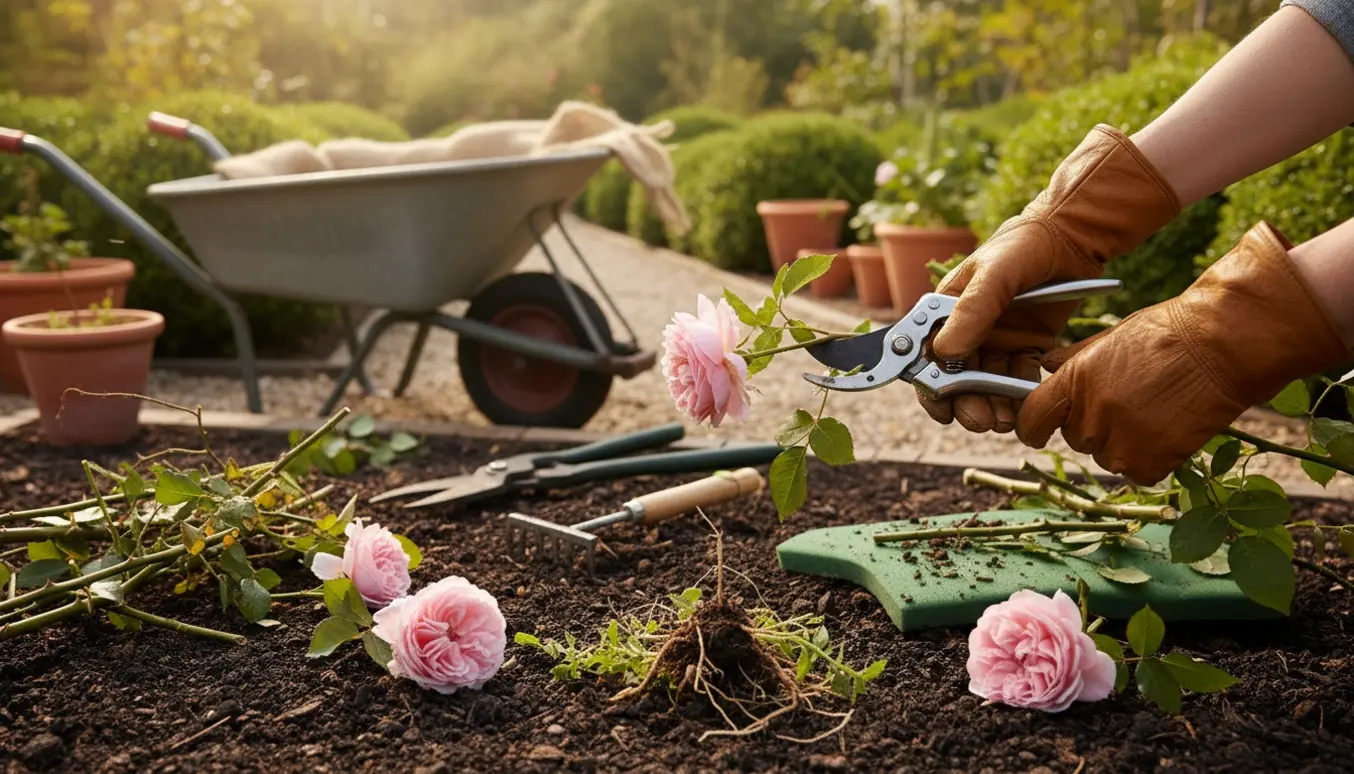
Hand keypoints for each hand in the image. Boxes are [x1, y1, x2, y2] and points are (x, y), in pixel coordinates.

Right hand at [920, 124, 1179, 432]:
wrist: (1074, 238)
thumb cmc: (1024, 246)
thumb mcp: (995, 273)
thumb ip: (970, 311)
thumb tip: (941, 354)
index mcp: (945, 312)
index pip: (925, 356)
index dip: (928, 386)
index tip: (942, 408)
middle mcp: (967, 331)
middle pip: (955, 379)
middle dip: (964, 403)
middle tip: (980, 420)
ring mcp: (997, 342)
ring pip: (985, 385)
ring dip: (991, 405)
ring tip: (1003, 420)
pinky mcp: (1026, 348)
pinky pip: (1017, 380)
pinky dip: (1018, 395)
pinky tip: (1025, 403)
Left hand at [1016, 222, 1350, 484]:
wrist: (1224, 346)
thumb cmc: (1169, 333)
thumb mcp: (1111, 338)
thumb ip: (1073, 359)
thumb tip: (1044, 364)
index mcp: (1073, 383)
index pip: (1030, 421)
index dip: (1034, 426)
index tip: (1041, 429)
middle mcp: (1089, 417)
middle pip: (1074, 438)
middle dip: (1094, 426)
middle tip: (1130, 401)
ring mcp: (1119, 444)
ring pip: (1106, 457)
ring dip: (1124, 443)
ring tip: (1156, 410)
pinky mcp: (1150, 464)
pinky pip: (1138, 472)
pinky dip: (1153, 458)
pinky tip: (1171, 428)